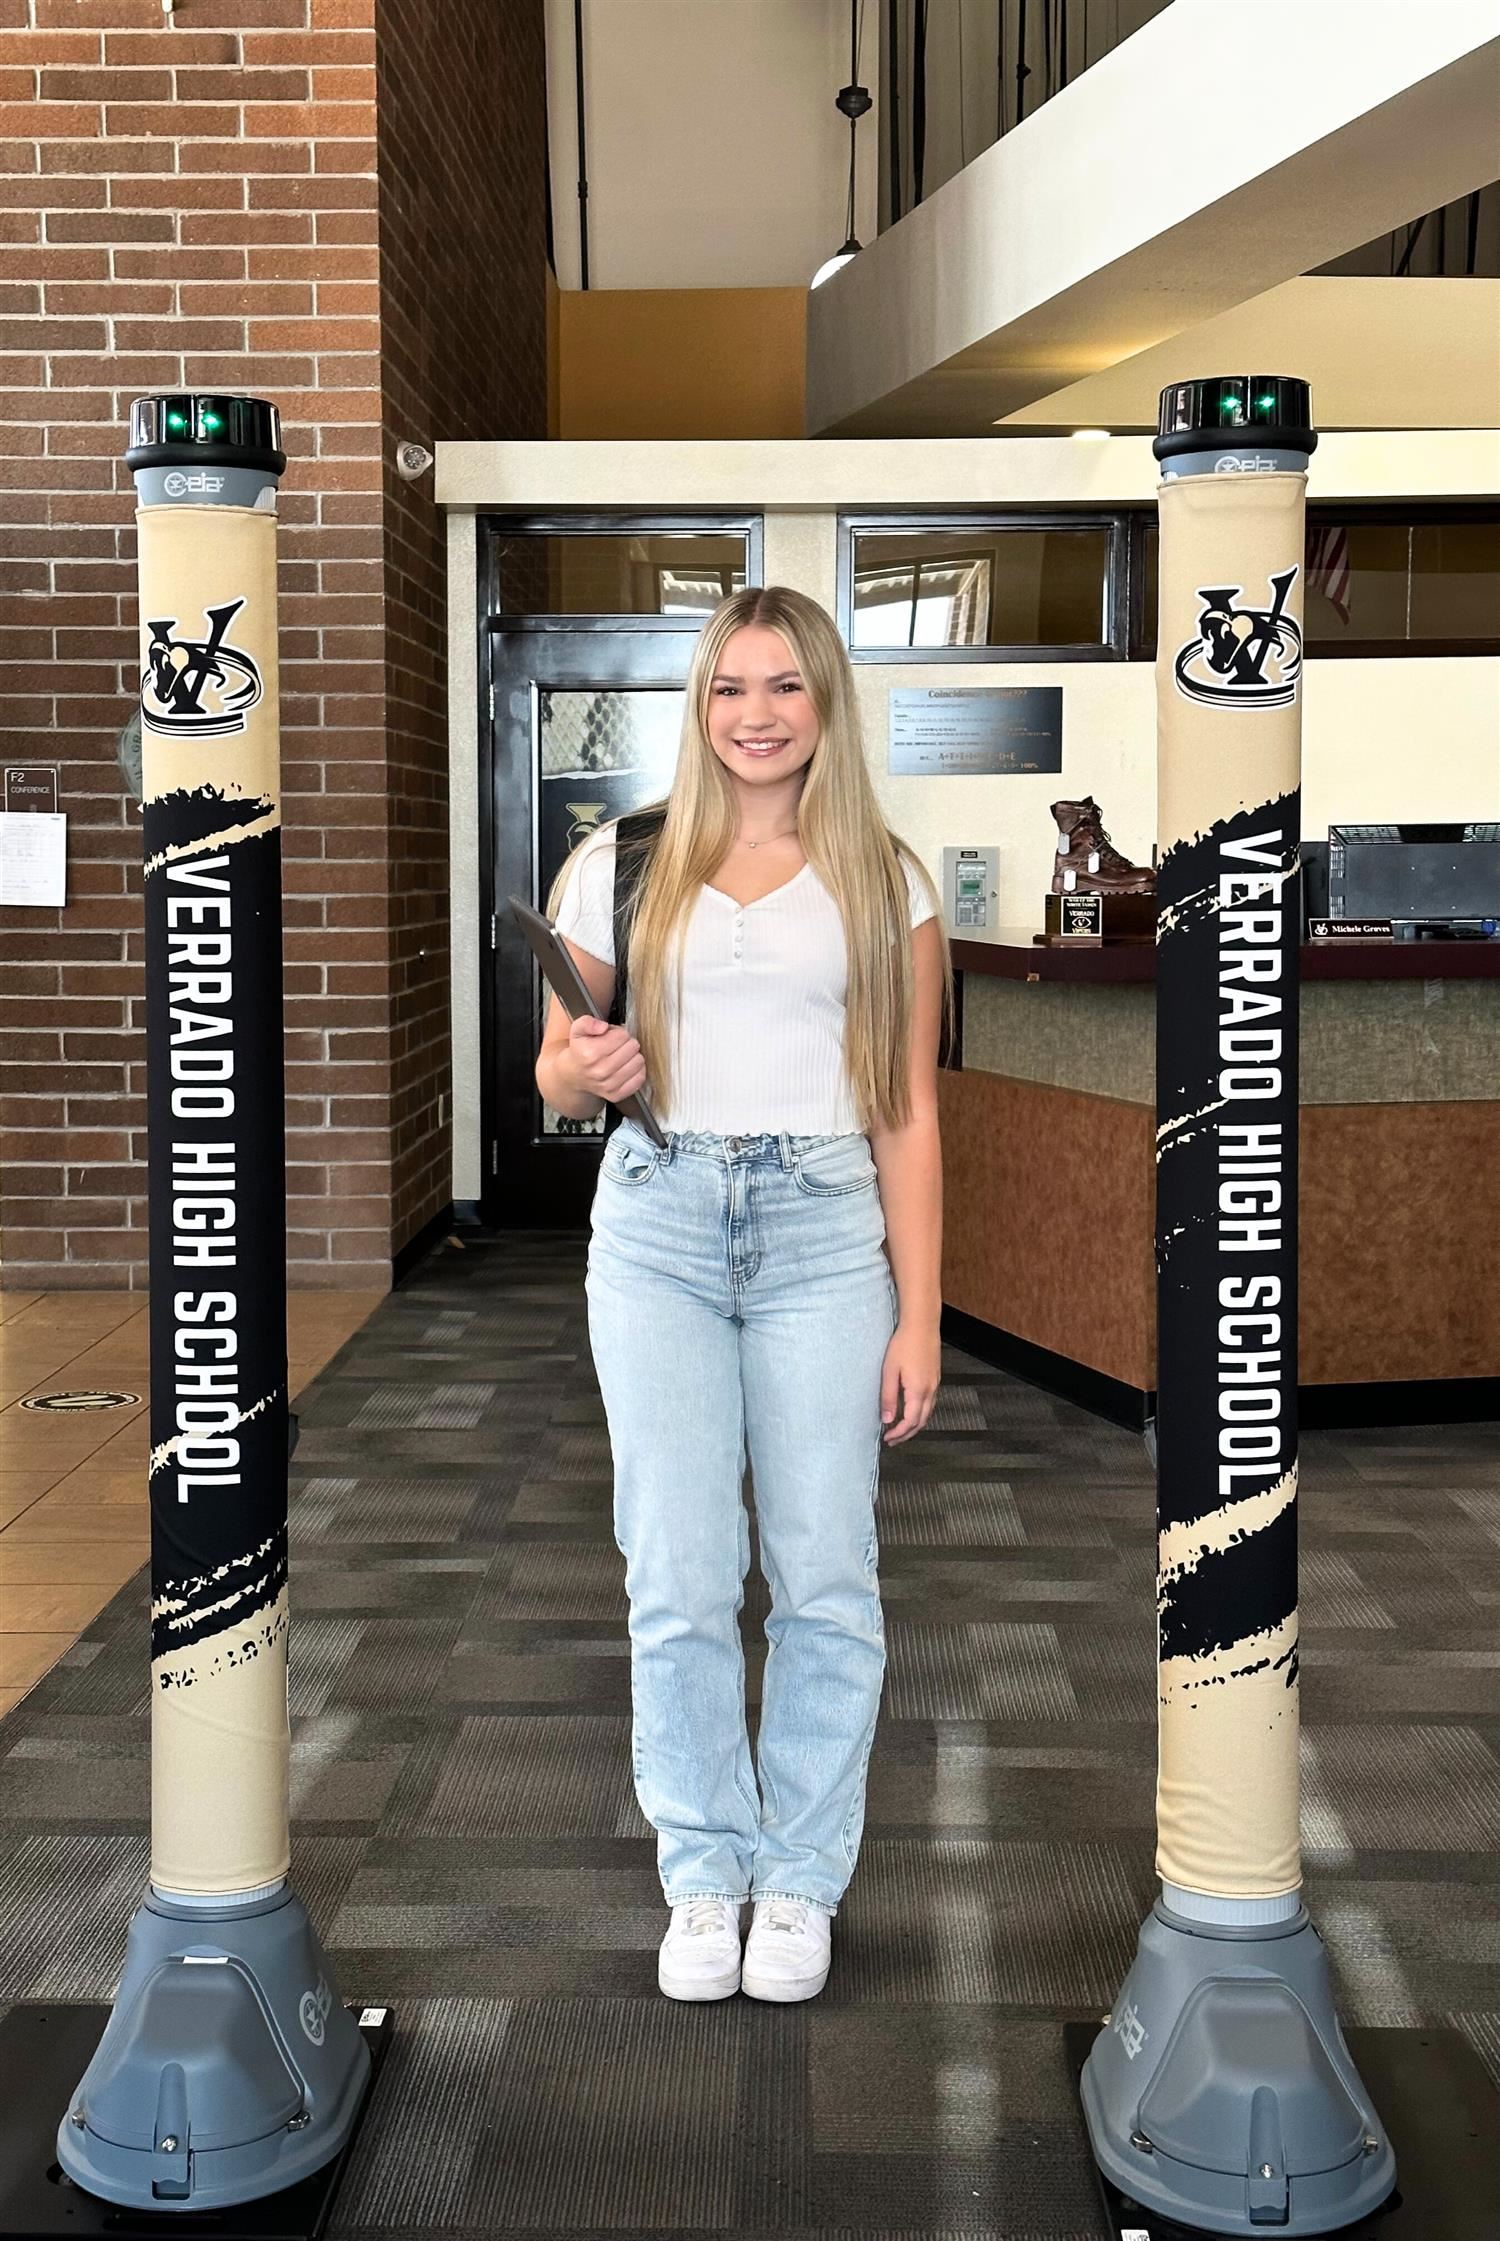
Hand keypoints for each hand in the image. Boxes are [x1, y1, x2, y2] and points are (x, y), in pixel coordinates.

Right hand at [569, 1011, 645, 1104]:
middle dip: (627, 1043)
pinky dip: (636, 1071)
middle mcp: (600, 1071)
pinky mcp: (616, 1095)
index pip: (622, 1035)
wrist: (573, 1076)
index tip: (611, 1037)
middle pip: (632, 1047)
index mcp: (590, 1053)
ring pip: (639, 1061)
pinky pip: (640, 1078)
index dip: (618, 1032)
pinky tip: (626, 1067)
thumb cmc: (579, 1051)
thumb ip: (588, 1022)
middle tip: (617, 1046)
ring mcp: (609, 1085)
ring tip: (622, 1056)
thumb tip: (603, 1027)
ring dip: (633, 1056)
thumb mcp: (577, 1031)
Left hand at [880, 1317, 940, 1444]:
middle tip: (893, 1440)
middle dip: (907, 1434)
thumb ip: (888, 1397)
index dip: (899, 1434)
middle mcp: (930, 1390)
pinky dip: (921, 1413)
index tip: (888, 1438)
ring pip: (928, 1413)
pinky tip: (912, 1410)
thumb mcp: (890, 1371)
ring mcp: (935, 1384)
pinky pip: (930, 1402)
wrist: (922, 1324)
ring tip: (901, 1429)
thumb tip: (887, 1419)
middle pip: (922, 1422)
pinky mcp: (935, 1377)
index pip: (910, 1422)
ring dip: (915, 1424)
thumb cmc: (905, 1343)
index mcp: (918, 1391)